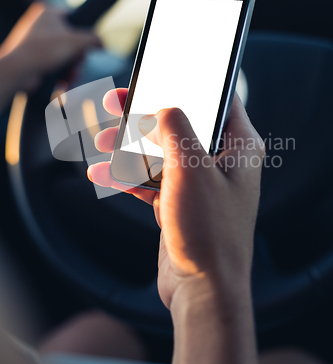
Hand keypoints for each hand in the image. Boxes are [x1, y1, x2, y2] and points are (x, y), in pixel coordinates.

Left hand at [0, 2, 100, 90]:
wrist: (18, 71)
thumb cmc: (43, 50)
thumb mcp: (77, 41)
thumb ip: (94, 39)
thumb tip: (103, 43)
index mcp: (48, 12)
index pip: (75, 16)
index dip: (84, 32)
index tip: (87, 44)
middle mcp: (41, 24)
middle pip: (72, 39)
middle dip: (78, 57)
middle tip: (77, 63)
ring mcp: (37, 42)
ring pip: (65, 54)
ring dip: (72, 68)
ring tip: (71, 76)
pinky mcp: (36, 58)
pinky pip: (56, 64)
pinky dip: (62, 74)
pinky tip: (64, 82)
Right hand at [88, 89, 263, 310]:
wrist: (202, 290)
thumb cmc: (208, 230)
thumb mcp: (191, 168)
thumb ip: (176, 128)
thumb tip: (163, 108)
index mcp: (239, 147)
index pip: (219, 100)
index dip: (191, 84)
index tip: (163, 72)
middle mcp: (221, 163)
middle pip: (180, 125)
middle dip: (145, 115)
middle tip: (116, 100)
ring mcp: (199, 184)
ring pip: (161, 152)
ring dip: (130, 147)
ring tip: (102, 141)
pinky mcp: (180, 204)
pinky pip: (151, 181)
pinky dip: (128, 176)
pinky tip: (101, 172)